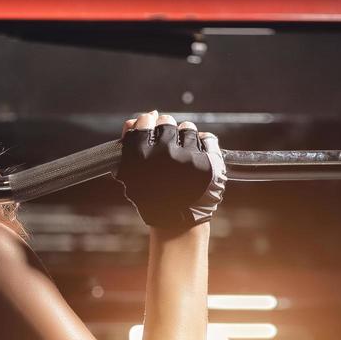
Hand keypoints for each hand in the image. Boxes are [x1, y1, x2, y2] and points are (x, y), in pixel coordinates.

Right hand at [114, 110, 224, 229]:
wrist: (177, 221)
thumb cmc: (152, 197)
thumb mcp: (132, 174)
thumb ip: (131, 144)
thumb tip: (136, 118)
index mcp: (141, 155)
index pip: (144, 121)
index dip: (148, 123)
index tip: (151, 128)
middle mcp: (164, 153)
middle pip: (166, 121)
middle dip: (166, 129)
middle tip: (168, 143)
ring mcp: (189, 157)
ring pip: (188, 128)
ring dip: (185, 136)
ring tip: (184, 153)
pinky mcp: (209, 162)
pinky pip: (208, 138)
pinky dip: (204, 143)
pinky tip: (198, 154)